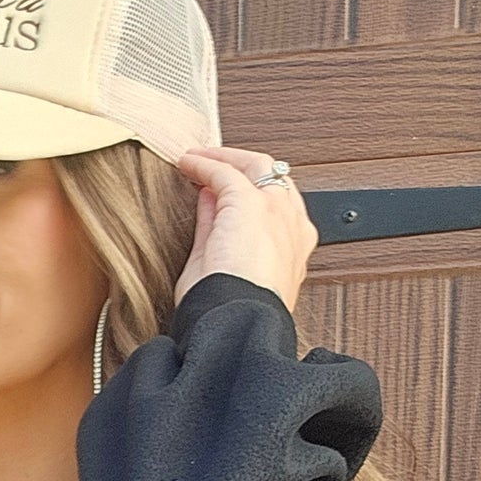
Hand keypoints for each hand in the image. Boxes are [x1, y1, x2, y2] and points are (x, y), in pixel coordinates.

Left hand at [171, 146, 318, 316]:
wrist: (238, 322)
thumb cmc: (229, 311)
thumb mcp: (220, 267)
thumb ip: (217, 231)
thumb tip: (208, 201)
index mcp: (292, 251)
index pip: (276, 208)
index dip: (247, 194)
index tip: (217, 192)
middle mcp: (293, 227)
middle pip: (274, 180)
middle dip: (240, 168)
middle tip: (208, 166)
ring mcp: (278, 212)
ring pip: (258, 167)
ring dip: (225, 159)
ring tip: (195, 158)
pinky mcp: (253, 204)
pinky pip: (227, 171)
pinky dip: (206, 163)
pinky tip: (187, 162)